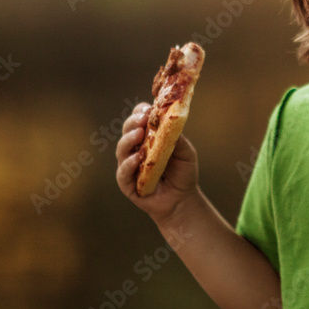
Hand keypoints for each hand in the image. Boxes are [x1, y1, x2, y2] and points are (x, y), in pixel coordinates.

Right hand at [115, 102, 200, 224]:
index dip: (141, 112)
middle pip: (127, 130)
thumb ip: (179, 139)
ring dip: (129, 139)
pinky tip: (137, 159)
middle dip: (133, 122)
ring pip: (121, 149)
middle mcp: (135, 148)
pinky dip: (128, 164)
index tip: (148, 109)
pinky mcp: (127, 183)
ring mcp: (129, 165)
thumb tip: (170, 123)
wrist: (183, 200)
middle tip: (143, 119)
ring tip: (139, 134)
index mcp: (147, 137)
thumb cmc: (183, 173)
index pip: (139, 120)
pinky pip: (123, 172)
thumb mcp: (186, 153)